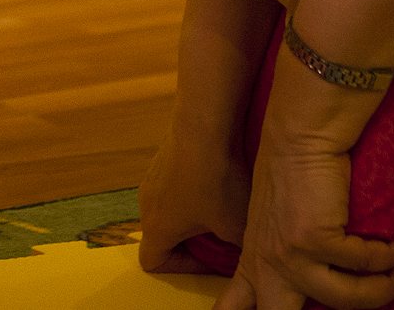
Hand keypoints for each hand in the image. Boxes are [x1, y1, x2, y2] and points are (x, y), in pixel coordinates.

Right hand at [137, 129, 251, 274]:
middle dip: (193, 241)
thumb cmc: (216, 180)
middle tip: (222, 237)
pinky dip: (194, 190)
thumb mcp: (236, 225)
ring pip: (170, 208)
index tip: (210, 260)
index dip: (180, 269)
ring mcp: (153, 176)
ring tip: (223, 207)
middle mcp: (146, 203)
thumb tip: (247, 254)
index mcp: (156, 227)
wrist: (206, 124)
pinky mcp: (164, 155)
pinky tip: (220, 179)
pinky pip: (175, 183)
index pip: (152, 262)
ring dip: (194, 214)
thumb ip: (239, 250)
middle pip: (162, 235)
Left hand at [221, 136, 393, 309]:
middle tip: (366, 294)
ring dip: (383, 289)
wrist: (299, 135)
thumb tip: (313, 281)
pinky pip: (365, 262)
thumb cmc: (290, 171)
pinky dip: (389, 258)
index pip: (234, 306)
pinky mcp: (316, 239)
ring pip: (347, 298)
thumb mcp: (270, 221)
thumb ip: (279, 253)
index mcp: (254, 262)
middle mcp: (268, 264)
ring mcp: (291, 254)